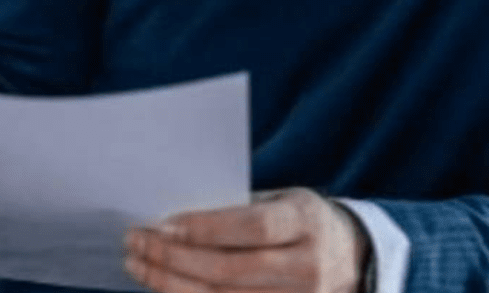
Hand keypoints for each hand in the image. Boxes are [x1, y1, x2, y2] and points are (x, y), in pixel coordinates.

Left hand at [126, 188, 369, 292]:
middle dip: (175, 258)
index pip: (254, 228)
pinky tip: (164, 288)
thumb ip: (240, 211)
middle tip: (137, 243)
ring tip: (139, 266)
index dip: (207, 229)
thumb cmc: (302, 224)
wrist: (351, 260)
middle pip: (231, 270)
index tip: (163, 224)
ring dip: (171, 285)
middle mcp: (309, 266)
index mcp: (308, 223)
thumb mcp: (284, 203)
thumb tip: (173, 221)